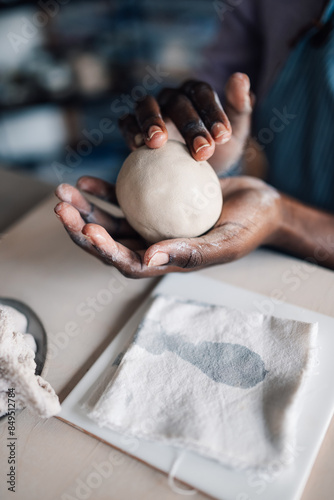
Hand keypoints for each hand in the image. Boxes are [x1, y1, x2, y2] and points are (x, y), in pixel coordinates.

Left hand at [54, 175, 282, 277]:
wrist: (260, 204)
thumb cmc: (249, 226)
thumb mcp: (226, 241)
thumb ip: (190, 253)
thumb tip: (147, 260)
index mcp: (167, 263)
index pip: (127, 263)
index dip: (103, 250)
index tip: (89, 227)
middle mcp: (153, 247)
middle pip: (108, 243)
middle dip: (80, 229)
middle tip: (61, 207)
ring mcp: (150, 226)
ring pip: (108, 222)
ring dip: (83, 209)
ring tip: (63, 191)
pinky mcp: (152, 205)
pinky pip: (122, 200)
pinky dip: (102, 192)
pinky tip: (86, 181)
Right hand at [119, 73, 252, 170]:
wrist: (197, 174)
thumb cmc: (218, 149)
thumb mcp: (236, 132)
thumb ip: (240, 106)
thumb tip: (241, 77)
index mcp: (196, 93)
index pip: (203, 94)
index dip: (213, 113)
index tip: (223, 137)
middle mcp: (171, 97)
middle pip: (177, 103)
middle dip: (190, 127)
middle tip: (203, 152)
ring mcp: (150, 111)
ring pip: (146, 106)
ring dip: (151, 121)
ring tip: (158, 141)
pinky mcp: (132, 127)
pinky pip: (127, 124)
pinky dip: (131, 131)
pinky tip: (138, 147)